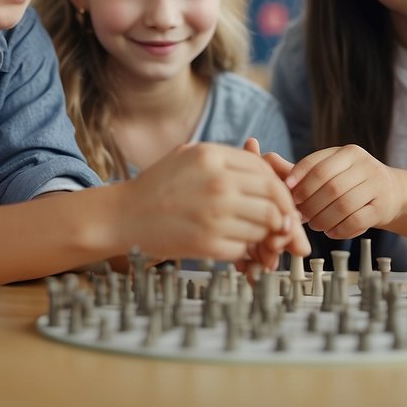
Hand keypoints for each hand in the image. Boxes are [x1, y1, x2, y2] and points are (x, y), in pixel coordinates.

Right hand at [123, 142, 307, 263]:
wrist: (122, 215)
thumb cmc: (158, 186)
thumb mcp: (191, 155)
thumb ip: (229, 160)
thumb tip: (271, 171)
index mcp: (214, 157)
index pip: (267, 173)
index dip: (282, 191)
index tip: (282, 203)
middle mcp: (217, 183)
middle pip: (274, 201)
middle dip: (284, 216)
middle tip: (283, 226)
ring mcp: (214, 214)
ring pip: (264, 227)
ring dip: (265, 236)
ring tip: (257, 237)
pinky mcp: (207, 243)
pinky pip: (245, 248)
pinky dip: (246, 251)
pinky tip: (236, 247)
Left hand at [285, 145, 402, 239]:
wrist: (392, 192)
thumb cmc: (354, 182)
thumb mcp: (333, 169)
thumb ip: (305, 171)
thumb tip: (270, 165)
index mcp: (348, 152)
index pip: (318, 166)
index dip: (299, 181)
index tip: (287, 194)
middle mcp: (364, 165)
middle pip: (329, 187)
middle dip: (310, 205)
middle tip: (300, 215)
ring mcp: (376, 185)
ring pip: (342, 205)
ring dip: (323, 219)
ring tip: (315, 224)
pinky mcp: (382, 207)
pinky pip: (355, 221)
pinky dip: (339, 229)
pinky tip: (331, 231)